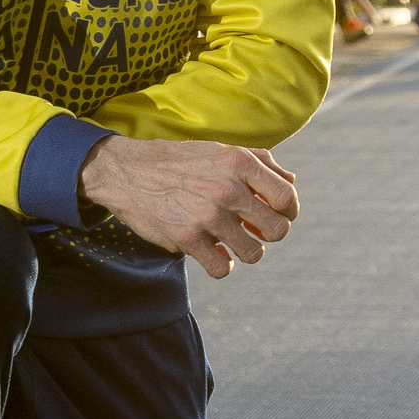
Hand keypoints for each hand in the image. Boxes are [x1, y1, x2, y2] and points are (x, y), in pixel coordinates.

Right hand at [78, 136, 299, 278]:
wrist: (126, 172)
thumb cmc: (180, 161)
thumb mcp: (221, 150)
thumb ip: (260, 162)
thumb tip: (292, 182)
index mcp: (239, 163)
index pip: (287, 198)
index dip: (289, 212)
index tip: (278, 215)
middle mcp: (227, 188)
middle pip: (277, 230)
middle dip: (269, 234)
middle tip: (254, 229)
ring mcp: (207, 215)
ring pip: (253, 253)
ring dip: (247, 251)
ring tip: (233, 243)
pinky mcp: (187, 238)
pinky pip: (222, 268)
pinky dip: (222, 266)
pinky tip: (214, 255)